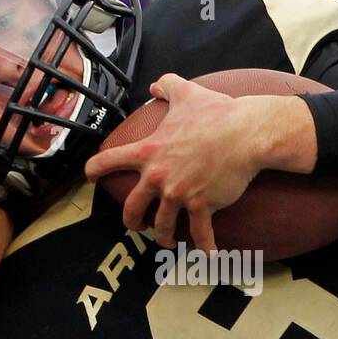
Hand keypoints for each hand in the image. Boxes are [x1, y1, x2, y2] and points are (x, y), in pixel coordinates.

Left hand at [84, 74, 309, 250]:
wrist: (246, 133)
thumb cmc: (218, 113)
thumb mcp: (187, 93)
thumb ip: (168, 86)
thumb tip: (156, 85)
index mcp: (149, 151)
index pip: (110, 160)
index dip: (96, 169)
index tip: (91, 177)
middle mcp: (159, 176)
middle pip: (132, 206)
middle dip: (131, 220)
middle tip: (135, 224)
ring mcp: (179, 194)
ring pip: (161, 226)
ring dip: (162, 237)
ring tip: (167, 241)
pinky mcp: (201, 206)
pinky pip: (199, 233)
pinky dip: (203, 246)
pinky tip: (207, 253)